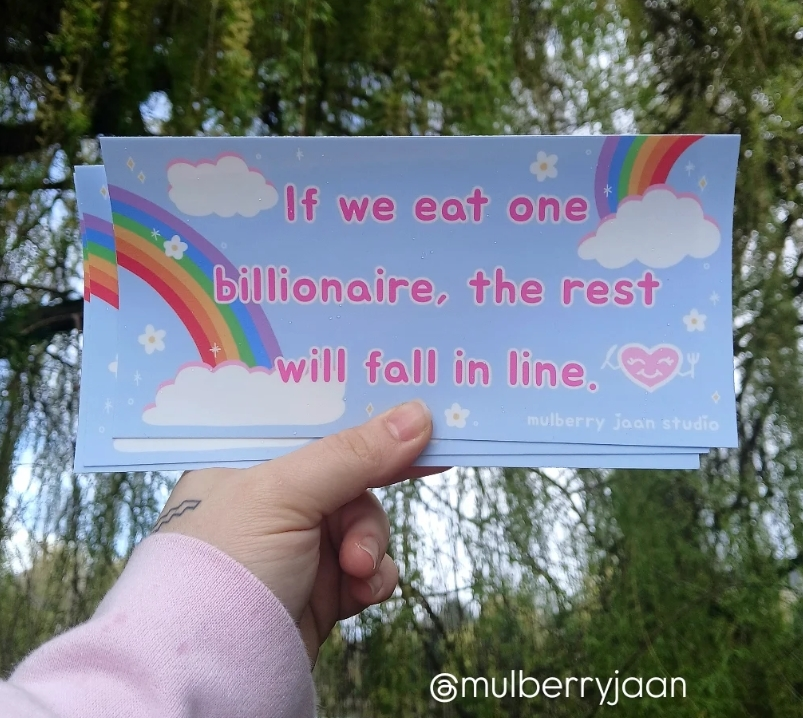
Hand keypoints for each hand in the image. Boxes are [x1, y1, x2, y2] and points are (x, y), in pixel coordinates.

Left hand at [151, 400, 440, 662]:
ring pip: (364, 524)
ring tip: (357, 571)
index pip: (315, 427)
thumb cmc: (227, 564)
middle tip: (377, 523)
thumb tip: (419, 414)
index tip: (416, 420)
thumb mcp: (286, 494)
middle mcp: (272, 501)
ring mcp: (296, 546)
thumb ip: (353, 454)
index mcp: (247, 464)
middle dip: (365, 507)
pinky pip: (367, 568)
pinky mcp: (318, 588)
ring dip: (371, 546)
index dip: (363, 423)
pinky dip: (373, 579)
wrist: (213, 670)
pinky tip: (363, 592)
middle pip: (349, 479)